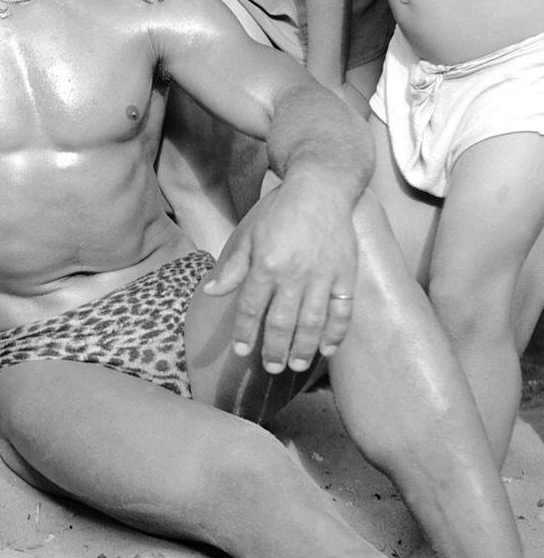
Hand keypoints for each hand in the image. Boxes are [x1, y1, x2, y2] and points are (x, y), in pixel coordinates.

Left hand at [202, 182, 357, 373]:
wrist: (320, 190)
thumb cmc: (279, 212)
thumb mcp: (248, 234)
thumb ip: (233, 267)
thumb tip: (211, 292)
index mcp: (265, 265)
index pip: (252, 309)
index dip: (246, 334)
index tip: (241, 352)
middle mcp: (294, 274)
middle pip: (282, 322)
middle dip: (275, 349)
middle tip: (271, 368)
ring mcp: (323, 276)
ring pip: (312, 322)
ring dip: (303, 348)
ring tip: (296, 366)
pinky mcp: (346, 275)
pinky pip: (342, 312)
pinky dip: (336, 334)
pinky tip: (327, 350)